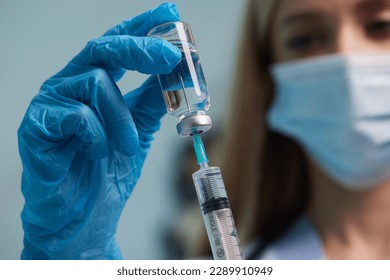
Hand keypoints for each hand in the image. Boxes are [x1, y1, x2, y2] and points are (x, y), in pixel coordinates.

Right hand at [18, 2, 180, 258]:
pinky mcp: (36, 128)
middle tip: (171, 56)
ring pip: (95, 83)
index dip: (142, 27)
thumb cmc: (106, 173)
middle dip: (141, 49)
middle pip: (103, 49)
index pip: (117, 45)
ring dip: (122, 118)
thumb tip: (176, 74)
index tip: (169, 14)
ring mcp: (51, 104)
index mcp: (93, 84)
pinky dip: (98, 134)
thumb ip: (152, 103)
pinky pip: (76, 115)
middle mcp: (70, 86)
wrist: (84, 218)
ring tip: (128, 146)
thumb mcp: (138, 132)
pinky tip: (99, 152)